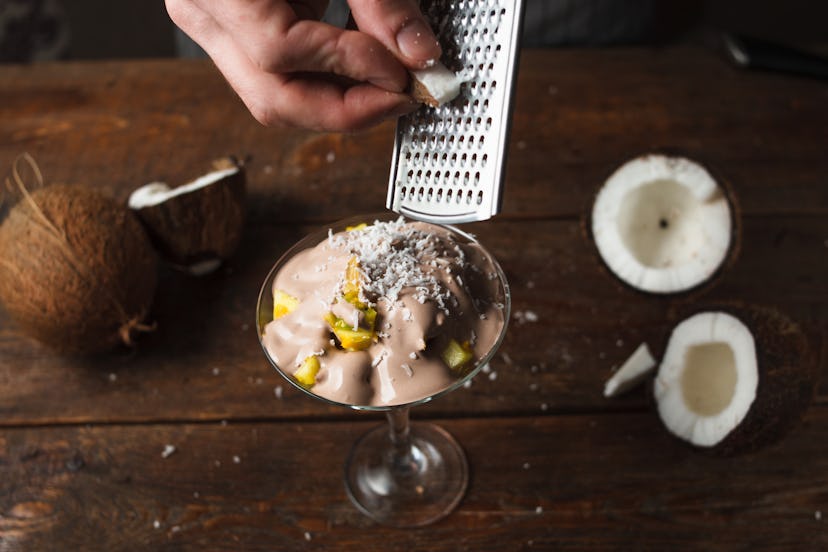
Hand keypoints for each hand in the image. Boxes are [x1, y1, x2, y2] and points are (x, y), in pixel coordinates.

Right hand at [165, 0, 441, 131]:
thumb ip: (380, 0)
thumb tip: (419, 55)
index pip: (277, 50)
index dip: (345, 67)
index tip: (401, 72)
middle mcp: (203, 12)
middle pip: (271, 96)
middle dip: (344, 109)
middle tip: (401, 98)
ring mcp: (214, 29)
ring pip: (274, 98)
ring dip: (339, 101)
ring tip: (389, 85)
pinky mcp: (237, 36)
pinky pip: (281, 79)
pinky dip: (328, 82)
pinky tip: (365, 70)